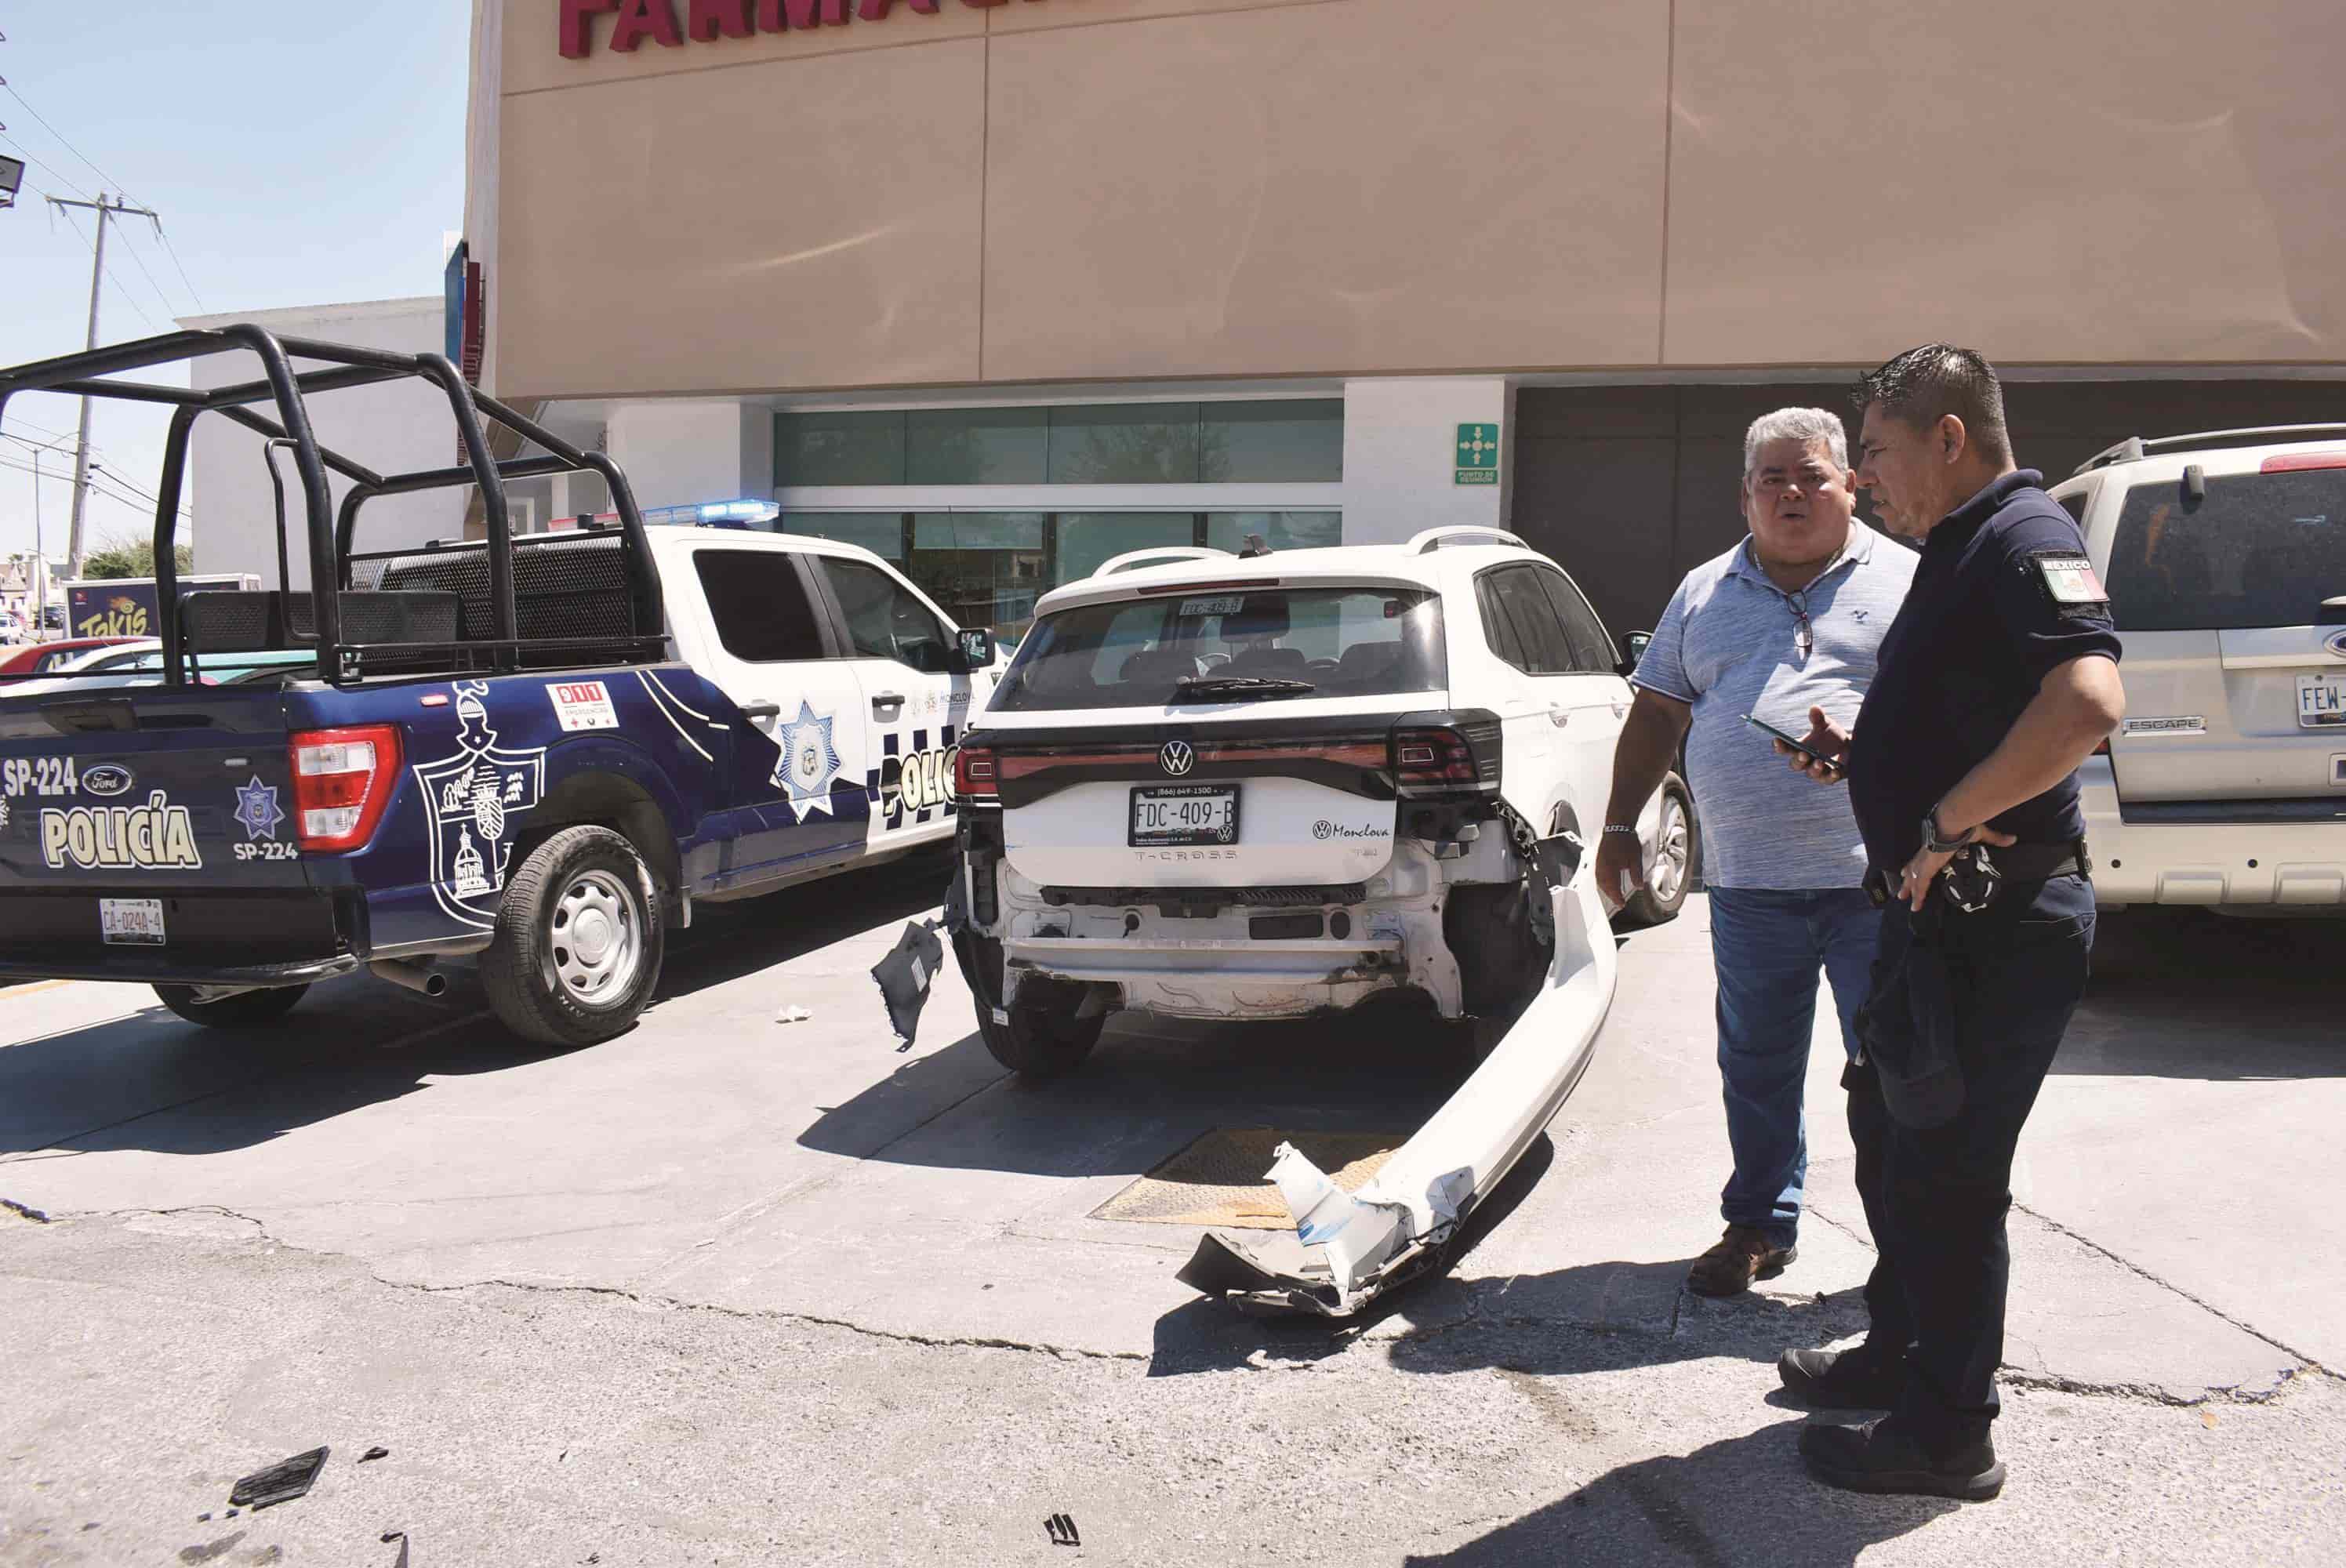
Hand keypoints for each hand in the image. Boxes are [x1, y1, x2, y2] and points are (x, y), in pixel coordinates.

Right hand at [1594, 829, 1644, 916]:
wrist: (1618, 827)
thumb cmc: (1625, 840)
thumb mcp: (1636, 860)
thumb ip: (1636, 875)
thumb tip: (1638, 885)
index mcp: (1611, 869)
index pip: (1613, 888)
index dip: (1617, 898)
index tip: (1621, 904)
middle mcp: (1603, 867)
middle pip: (1605, 887)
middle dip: (1611, 895)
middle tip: (1617, 901)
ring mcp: (1599, 863)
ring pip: (1600, 882)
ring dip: (1606, 889)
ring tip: (1612, 894)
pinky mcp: (1599, 859)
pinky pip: (1598, 875)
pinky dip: (1602, 882)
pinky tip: (1606, 882)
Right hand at [1776, 705, 1850, 783]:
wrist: (1852, 746)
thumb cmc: (1832, 736)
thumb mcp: (1825, 725)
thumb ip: (1818, 719)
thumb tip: (1815, 708)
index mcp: (1799, 748)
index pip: (1785, 749)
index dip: (1780, 746)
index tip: (1778, 740)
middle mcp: (1805, 762)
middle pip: (1795, 764)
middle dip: (1798, 760)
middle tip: (1803, 754)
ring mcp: (1817, 771)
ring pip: (1811, 773)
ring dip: (1814, 768)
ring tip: (1820, 762)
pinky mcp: (1831, 777)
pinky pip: (1828, 779)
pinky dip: (1831, 776)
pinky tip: (1835, 771)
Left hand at [1897, 821, 2018, 911]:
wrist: (1954, 820)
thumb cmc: (1964, 824)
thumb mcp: (1980, 833)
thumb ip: (1995, 839)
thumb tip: (2012, 839)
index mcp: (1936, 846)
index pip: (1923, 858)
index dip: (1917, 865)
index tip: (1909, 871)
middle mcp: (1927, 854)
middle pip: (1913, 869)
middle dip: (1907, 880)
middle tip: (1902, 890)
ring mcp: (1925, 861)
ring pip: (1914, 879)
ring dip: (1909, 889)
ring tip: (1903, 899)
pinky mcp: (1928, 867)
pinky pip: (1921, 885)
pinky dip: (1918, 895)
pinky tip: (1915, 905)